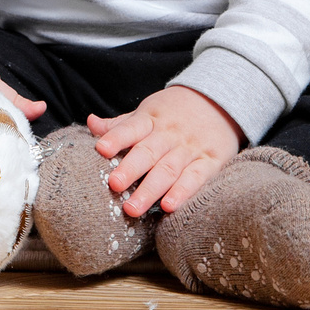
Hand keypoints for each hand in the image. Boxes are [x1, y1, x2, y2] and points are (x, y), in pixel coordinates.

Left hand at [91, 85, 243, 216]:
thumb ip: (121, 124)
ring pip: (169, 170)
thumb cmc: (174, 112)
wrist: (218, 101)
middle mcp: (170, 134)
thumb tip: (91, 123)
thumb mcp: (148, 112)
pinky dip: (183, 192)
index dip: (116, 138)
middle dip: (130, 169)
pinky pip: (196, 178)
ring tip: (132, 208)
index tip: (101, 149)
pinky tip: (169, 206)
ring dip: (150, 190)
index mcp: (151, 119)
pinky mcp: (211, 161)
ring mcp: (191, 148)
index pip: (131, 128)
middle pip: (148, 152)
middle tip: (114, 185)